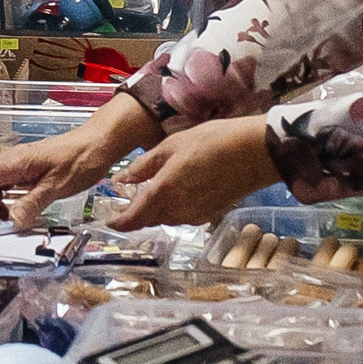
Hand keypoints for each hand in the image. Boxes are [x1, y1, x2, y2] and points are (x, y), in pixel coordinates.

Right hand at [0, 96, 154, 229]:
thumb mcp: (57, 186)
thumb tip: (11, 224)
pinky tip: (12, 213)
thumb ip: (31, 204)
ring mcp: (16, 165)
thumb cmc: (81, 159)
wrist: (99, 143)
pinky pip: (2, 186)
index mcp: (13, 162)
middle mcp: (10, 161)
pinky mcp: (25, 171)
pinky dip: (0, 201)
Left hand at [107, 115, 275, 229]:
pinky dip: (174, 209)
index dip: (119, 222)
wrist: (252, 153)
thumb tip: (121, 179)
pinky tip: (177, 192)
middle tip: (128, 202)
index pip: (134, 217)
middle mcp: (177, 209)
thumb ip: (143, 166)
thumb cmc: (211, 141)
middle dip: (136, 214)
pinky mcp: (208, 214)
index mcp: (163, 191)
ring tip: (153, 194)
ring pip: (166, 219)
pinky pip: (183, 216)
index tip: (110, 221)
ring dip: (156, 211)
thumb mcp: (170, 146)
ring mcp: (194, 214)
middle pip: (149, 219)